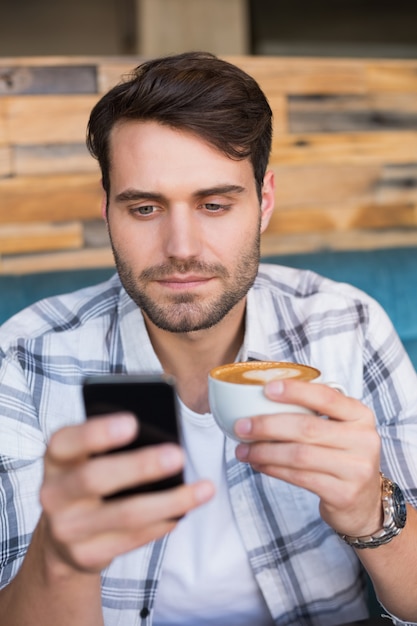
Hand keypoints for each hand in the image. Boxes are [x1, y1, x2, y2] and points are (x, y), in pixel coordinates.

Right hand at [40, 413, 213, 572]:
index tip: (132, 422)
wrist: (62, 538)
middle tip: (178, 455)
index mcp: (57, 459)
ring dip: (170, 501)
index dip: (97, 432)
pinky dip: (163, 524)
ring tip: (203, 489)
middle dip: (140, 466)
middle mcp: (54, 494)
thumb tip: (164, 437)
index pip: (67, 441)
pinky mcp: (85, 556)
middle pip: (95, 478)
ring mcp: (67, 529)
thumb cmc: (87, 479)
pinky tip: (183, 512)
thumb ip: (111, 445)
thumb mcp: (87, 457)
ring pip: (124, 514)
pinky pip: (132, 540)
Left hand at [234, 379, 381, 537]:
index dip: (295, 391)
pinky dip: (273, 469)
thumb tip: (262, 399)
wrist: (365, 503)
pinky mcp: (343, 493)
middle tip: (241, 426)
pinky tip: (259, 465)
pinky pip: (299, 477)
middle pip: (307, 428)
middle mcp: (363, 440)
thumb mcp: (340, 429)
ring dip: (265, 452)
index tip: (267, 388)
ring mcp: (356, 469)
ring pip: (299, 455)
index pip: (326, 397)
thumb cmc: (342, 457)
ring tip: (243, 451)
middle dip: (268, 426)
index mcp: (360, 415)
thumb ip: (314, 412)